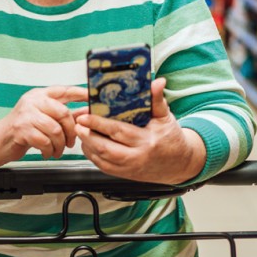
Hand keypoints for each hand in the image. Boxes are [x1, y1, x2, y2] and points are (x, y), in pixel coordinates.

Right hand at [0, 86, 87, 174]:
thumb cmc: (22, 130)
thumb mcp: (43, 118)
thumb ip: (63, 115)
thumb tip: (87, 113)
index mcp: (40, 95)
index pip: (64, 90)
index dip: (81, 94)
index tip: (93, 100)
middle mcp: (32, 101)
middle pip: (63, 113)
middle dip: (71, 131)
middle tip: (71, 142)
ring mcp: (25, 114)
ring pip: (55, 129)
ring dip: (60, 144)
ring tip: (57, 150)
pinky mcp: (21, 129)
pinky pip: (44, 141)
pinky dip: (49, 150)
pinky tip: (47, 152)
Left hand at [75, 78, 205, 184]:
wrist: (179, 164)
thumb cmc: (171, 138)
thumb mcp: (165, 117)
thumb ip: (157, 99)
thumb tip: (157, 82)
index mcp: (147, 141)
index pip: (118, 131)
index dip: (99, 124)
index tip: (84, 116)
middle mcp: (137, 157)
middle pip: (106, 148)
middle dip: (88, 135)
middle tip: (77, 123)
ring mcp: (129, 168)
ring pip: (101, 159)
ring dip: (87, 145)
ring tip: (80, 131)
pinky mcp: (124, 174)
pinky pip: (103, 166)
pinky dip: (93, 155)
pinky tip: (88, 144)